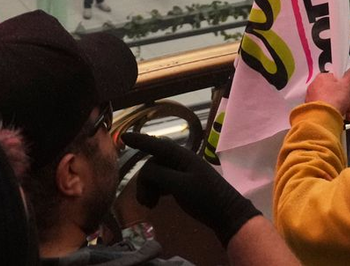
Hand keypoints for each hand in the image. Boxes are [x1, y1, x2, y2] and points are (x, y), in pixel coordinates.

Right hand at [122, 131, 258, 245]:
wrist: (227, 214)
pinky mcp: (184, 184)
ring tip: (149, 205)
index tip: (123, 136)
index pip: (155, 144)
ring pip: (157, 174)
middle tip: (143, 201)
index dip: (139, 140)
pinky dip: (156, 190)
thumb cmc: (205, 197)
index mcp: (180, 155)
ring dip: (149, 187)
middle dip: (144, 180)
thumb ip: (159, 175)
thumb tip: (145, 171)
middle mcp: (179, 160)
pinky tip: (155, 202)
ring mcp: (182, 172)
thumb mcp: (180, 185)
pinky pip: (163, 182)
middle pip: (153, 163)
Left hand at [305, 64, 349, 119]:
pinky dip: (333, 113)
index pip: (336, 79)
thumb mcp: (346, 86)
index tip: (349, 92)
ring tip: (345, 114)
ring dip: (341, 108)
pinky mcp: (313, 109)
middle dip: (345, 100)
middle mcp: (315, 86)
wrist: (323, 118)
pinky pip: (326, 109)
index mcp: (322, 77)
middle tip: (348, 105)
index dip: (345, 86)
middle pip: (335, 92)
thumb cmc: (332, 101)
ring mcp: (313, 98)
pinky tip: (338, 117)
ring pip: (331, 102)